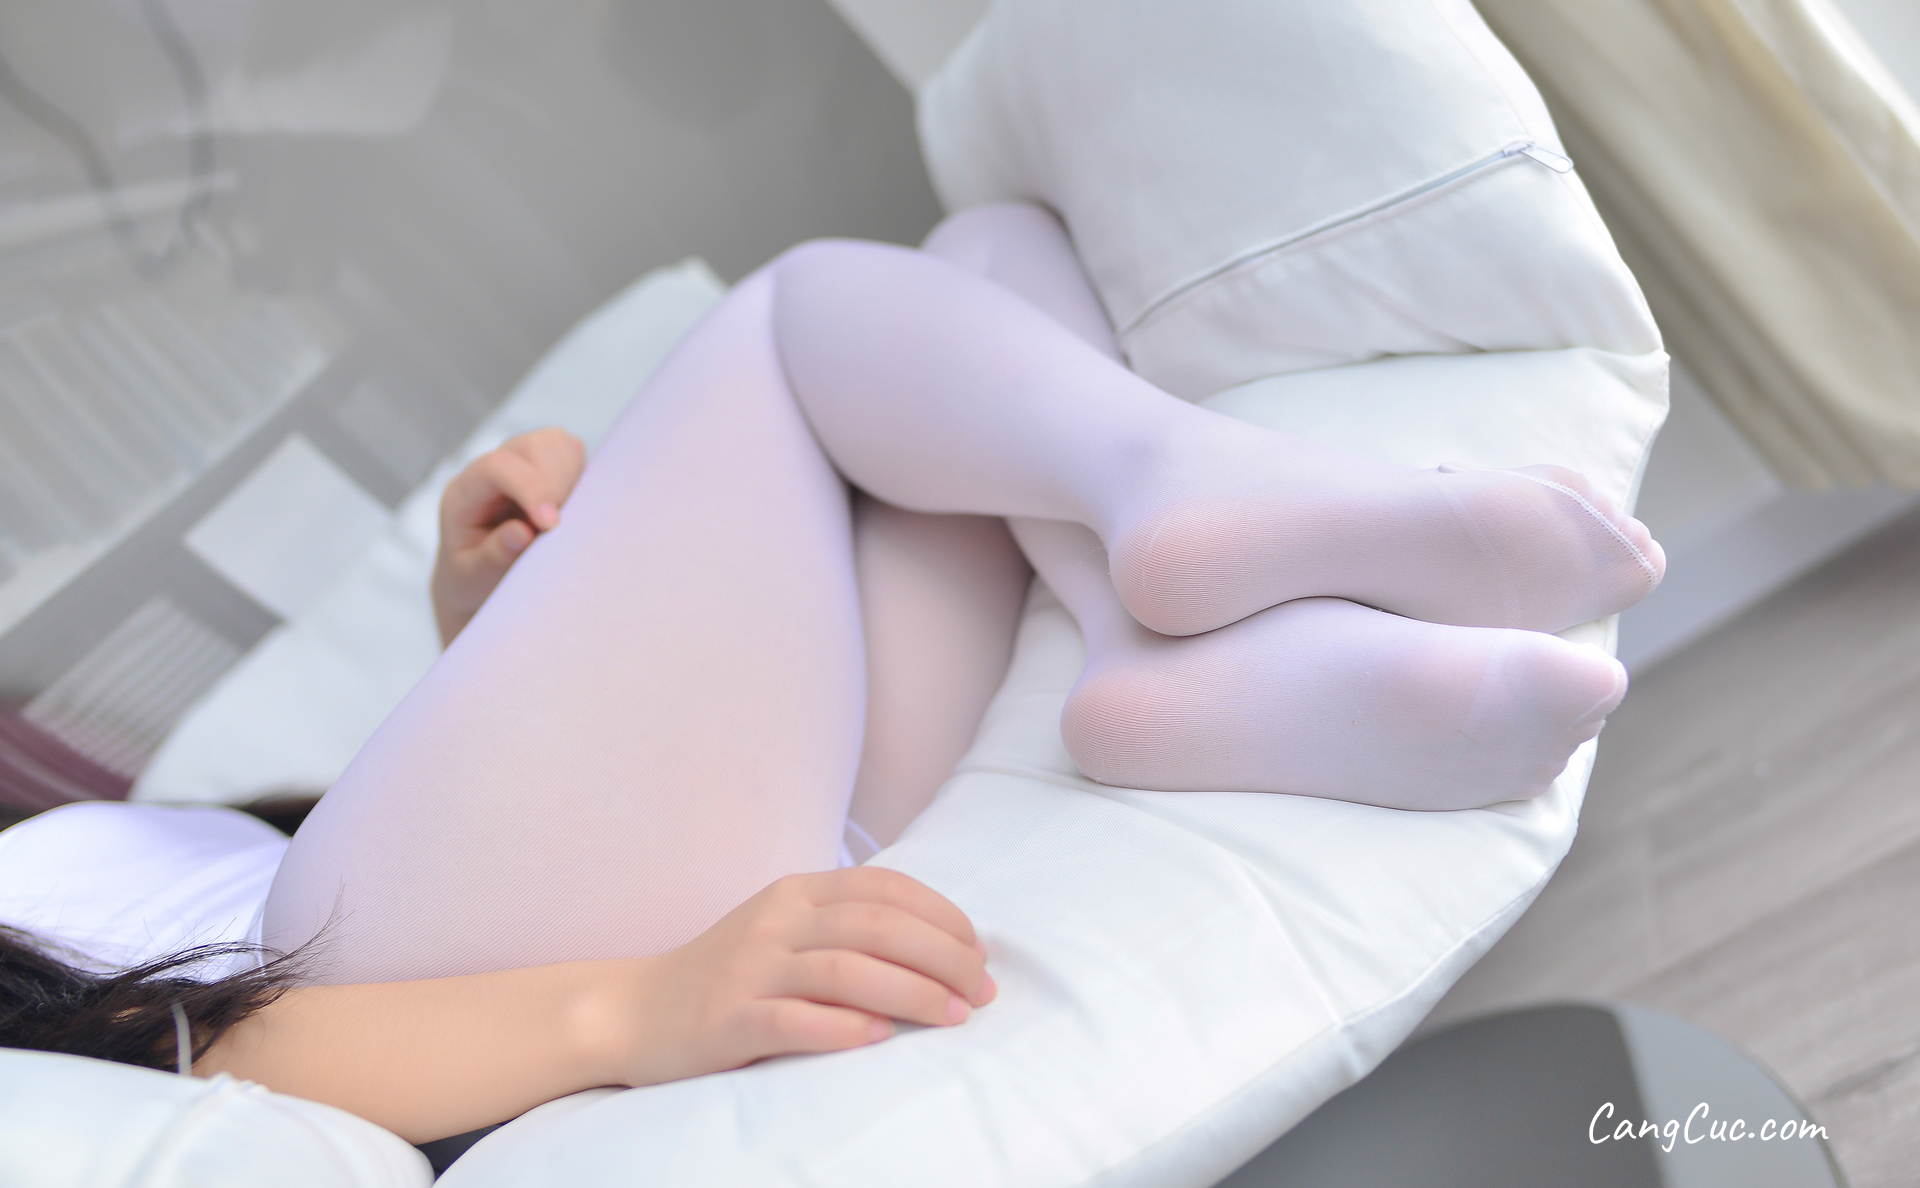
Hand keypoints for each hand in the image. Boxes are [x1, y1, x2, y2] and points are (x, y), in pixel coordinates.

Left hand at [431, 427, 584, 645]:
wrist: (476, 577)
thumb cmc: (471, 577)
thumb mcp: (472, 578)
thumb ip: (492, 556)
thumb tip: (522, 532)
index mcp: (464, 492)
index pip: (497, 468)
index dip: (531, 489)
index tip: (552, 525)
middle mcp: (491, 469)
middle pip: (532, 447)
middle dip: (556, 485)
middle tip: (560, 527)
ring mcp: (519, 463)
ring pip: (555, 443)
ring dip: (570, 478)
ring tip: (565, 517)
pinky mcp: (545, 466)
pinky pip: (571, 451)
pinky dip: (580, 475)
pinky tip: (571, 507)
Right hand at [601, 868, 997, 1087]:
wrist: (636, 1012)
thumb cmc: (731, 975)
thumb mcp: (787, 931)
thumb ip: (848, 929)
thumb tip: (942, 950)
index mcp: (797, 892)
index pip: (885, 888)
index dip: (943, 917)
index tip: (980, 952)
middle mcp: (776, 921)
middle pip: (876, 925)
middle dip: (943, 956)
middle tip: (982, 992)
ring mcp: (750, 968)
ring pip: (845, 970)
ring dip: (911, 992)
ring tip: (953, 1016)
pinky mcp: (729, 1020)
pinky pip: (793, 1020)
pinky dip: (842, 1027)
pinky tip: (880, 1037)